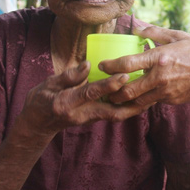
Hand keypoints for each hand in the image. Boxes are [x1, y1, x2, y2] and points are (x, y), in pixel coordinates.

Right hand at [20, 61, 150, 136]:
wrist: (37, 125)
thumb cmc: (40, 100)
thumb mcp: (48, 84)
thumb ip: (68, 76)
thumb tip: (89, 64)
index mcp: (67, 103)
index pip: (91, 93)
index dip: (108, 85)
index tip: (124, 76)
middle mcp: (81, 114)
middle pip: (111, 111)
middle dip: (131, 103)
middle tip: (150, 91)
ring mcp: (88, 119)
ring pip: (116, 115)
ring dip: (133, 108)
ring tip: (152, 96)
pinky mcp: (93, 119)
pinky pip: (113, 114)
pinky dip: (127, 108)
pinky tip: (140, 99)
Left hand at [101, 25, 189, 105]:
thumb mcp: (178, 36)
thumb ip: (155, 32)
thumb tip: (137, 28)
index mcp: (160, 58)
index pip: (127, 64)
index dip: (110, 66)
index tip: (101, 65)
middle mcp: (160, 77)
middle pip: (127, 89)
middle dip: (111, 91)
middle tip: (102, 88)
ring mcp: (166, 91)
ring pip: (136, 102)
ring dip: (122, 101)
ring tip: (112, 97)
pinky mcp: (171, 100)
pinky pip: (150, 102)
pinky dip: (140, 101)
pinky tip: (133, 99)